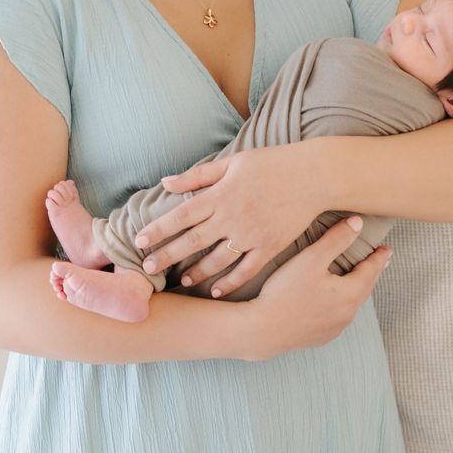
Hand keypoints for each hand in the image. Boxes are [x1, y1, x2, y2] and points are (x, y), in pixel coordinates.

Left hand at [136, 145, 324, 298]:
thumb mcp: (232, 162)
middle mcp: (233, 217)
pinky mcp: (269, 247)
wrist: (313, 176)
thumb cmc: (271, 164)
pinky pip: (245, 270)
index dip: (158, 229)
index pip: (181, 215)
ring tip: (181, 280)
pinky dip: (229, 282)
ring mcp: (251, 235)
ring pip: (216, 260)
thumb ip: (198, 175)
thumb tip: (166, 182)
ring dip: (196, 272)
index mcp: (221, 194)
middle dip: (166, 256)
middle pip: (192, 241)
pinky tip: (215, 290)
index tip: (139, 241)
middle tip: (146, 268)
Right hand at [243, 216, 390, 358]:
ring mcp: (334, 329)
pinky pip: (337, 318)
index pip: (371, 271)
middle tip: (378, 262)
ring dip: (356, 290)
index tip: (387, 249)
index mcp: (349, 294)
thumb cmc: (285, 292)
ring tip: (357, 280)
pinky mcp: (320, 337)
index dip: (378, 258)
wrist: (262, 330)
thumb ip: (336, 239)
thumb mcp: (311, 259)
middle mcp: (347, 314)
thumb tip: (358, 223)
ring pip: (351, 305)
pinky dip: (340, 305)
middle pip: (364, 289)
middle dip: (371, 273)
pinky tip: (333, 303)